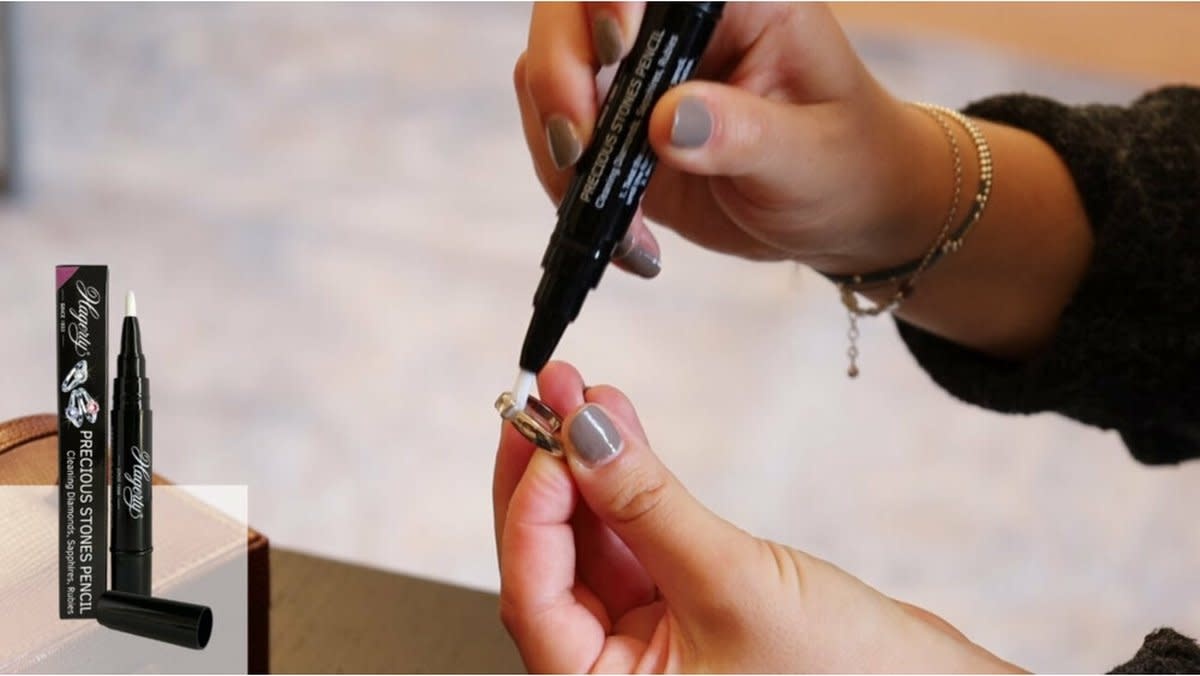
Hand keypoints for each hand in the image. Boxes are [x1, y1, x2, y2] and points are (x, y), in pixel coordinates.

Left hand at [493, 361, 1023, 671]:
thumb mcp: (731, 582)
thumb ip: (647, 505)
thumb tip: (582, 436)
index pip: (533, 597)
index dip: (532, 506)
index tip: (549, 434)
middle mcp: (613, 674)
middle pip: (551, 563)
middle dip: (549, 472)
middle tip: (546, 397)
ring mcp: (648, 640)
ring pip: (591, 543)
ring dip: (587, 465)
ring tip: (584, 395)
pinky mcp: (680, 608)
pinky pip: (633, 540)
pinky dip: (625, 484)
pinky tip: (618, 430)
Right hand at [514, 3, 950, 277]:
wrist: (844, 209)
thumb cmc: (849, 165)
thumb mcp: (812, 156)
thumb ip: (747, 134)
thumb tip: (668, 121)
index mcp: (736, 2)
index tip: (615, 50)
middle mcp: (676, 29)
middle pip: (573, 15)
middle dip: (558, 77)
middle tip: (577, 150)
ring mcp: (640, 79)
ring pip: (548, 80)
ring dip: (558, 151)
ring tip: (611, 219)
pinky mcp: (620, 131)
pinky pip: (562, 146)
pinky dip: (573, 194)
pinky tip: (630, 243)